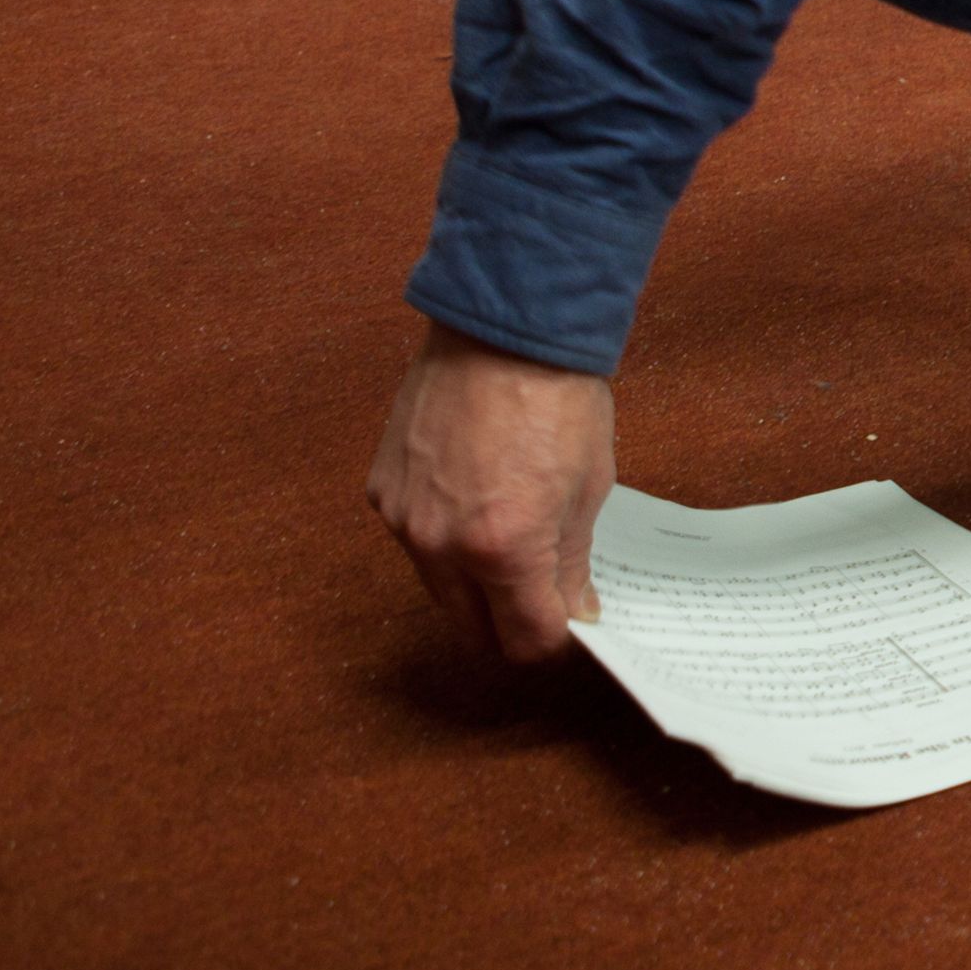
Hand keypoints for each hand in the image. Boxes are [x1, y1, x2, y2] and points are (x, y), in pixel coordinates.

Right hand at [366, 319, 617, 661]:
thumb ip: (570, 563)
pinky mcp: (383, 492)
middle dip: (511, 628)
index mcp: (504, 548)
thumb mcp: (587, 489)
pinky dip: (445, 543)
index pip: (525, 640)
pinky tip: (476, 507)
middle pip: (473, 631)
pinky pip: (415, 543)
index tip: (572, 627)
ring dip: (475, 588)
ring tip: (513, 549)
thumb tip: (572, 611)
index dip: (555, 641)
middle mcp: (443, 545)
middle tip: (545, 605)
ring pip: (440, 591)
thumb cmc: (556, 399)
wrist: (503, 328)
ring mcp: (405, 520)